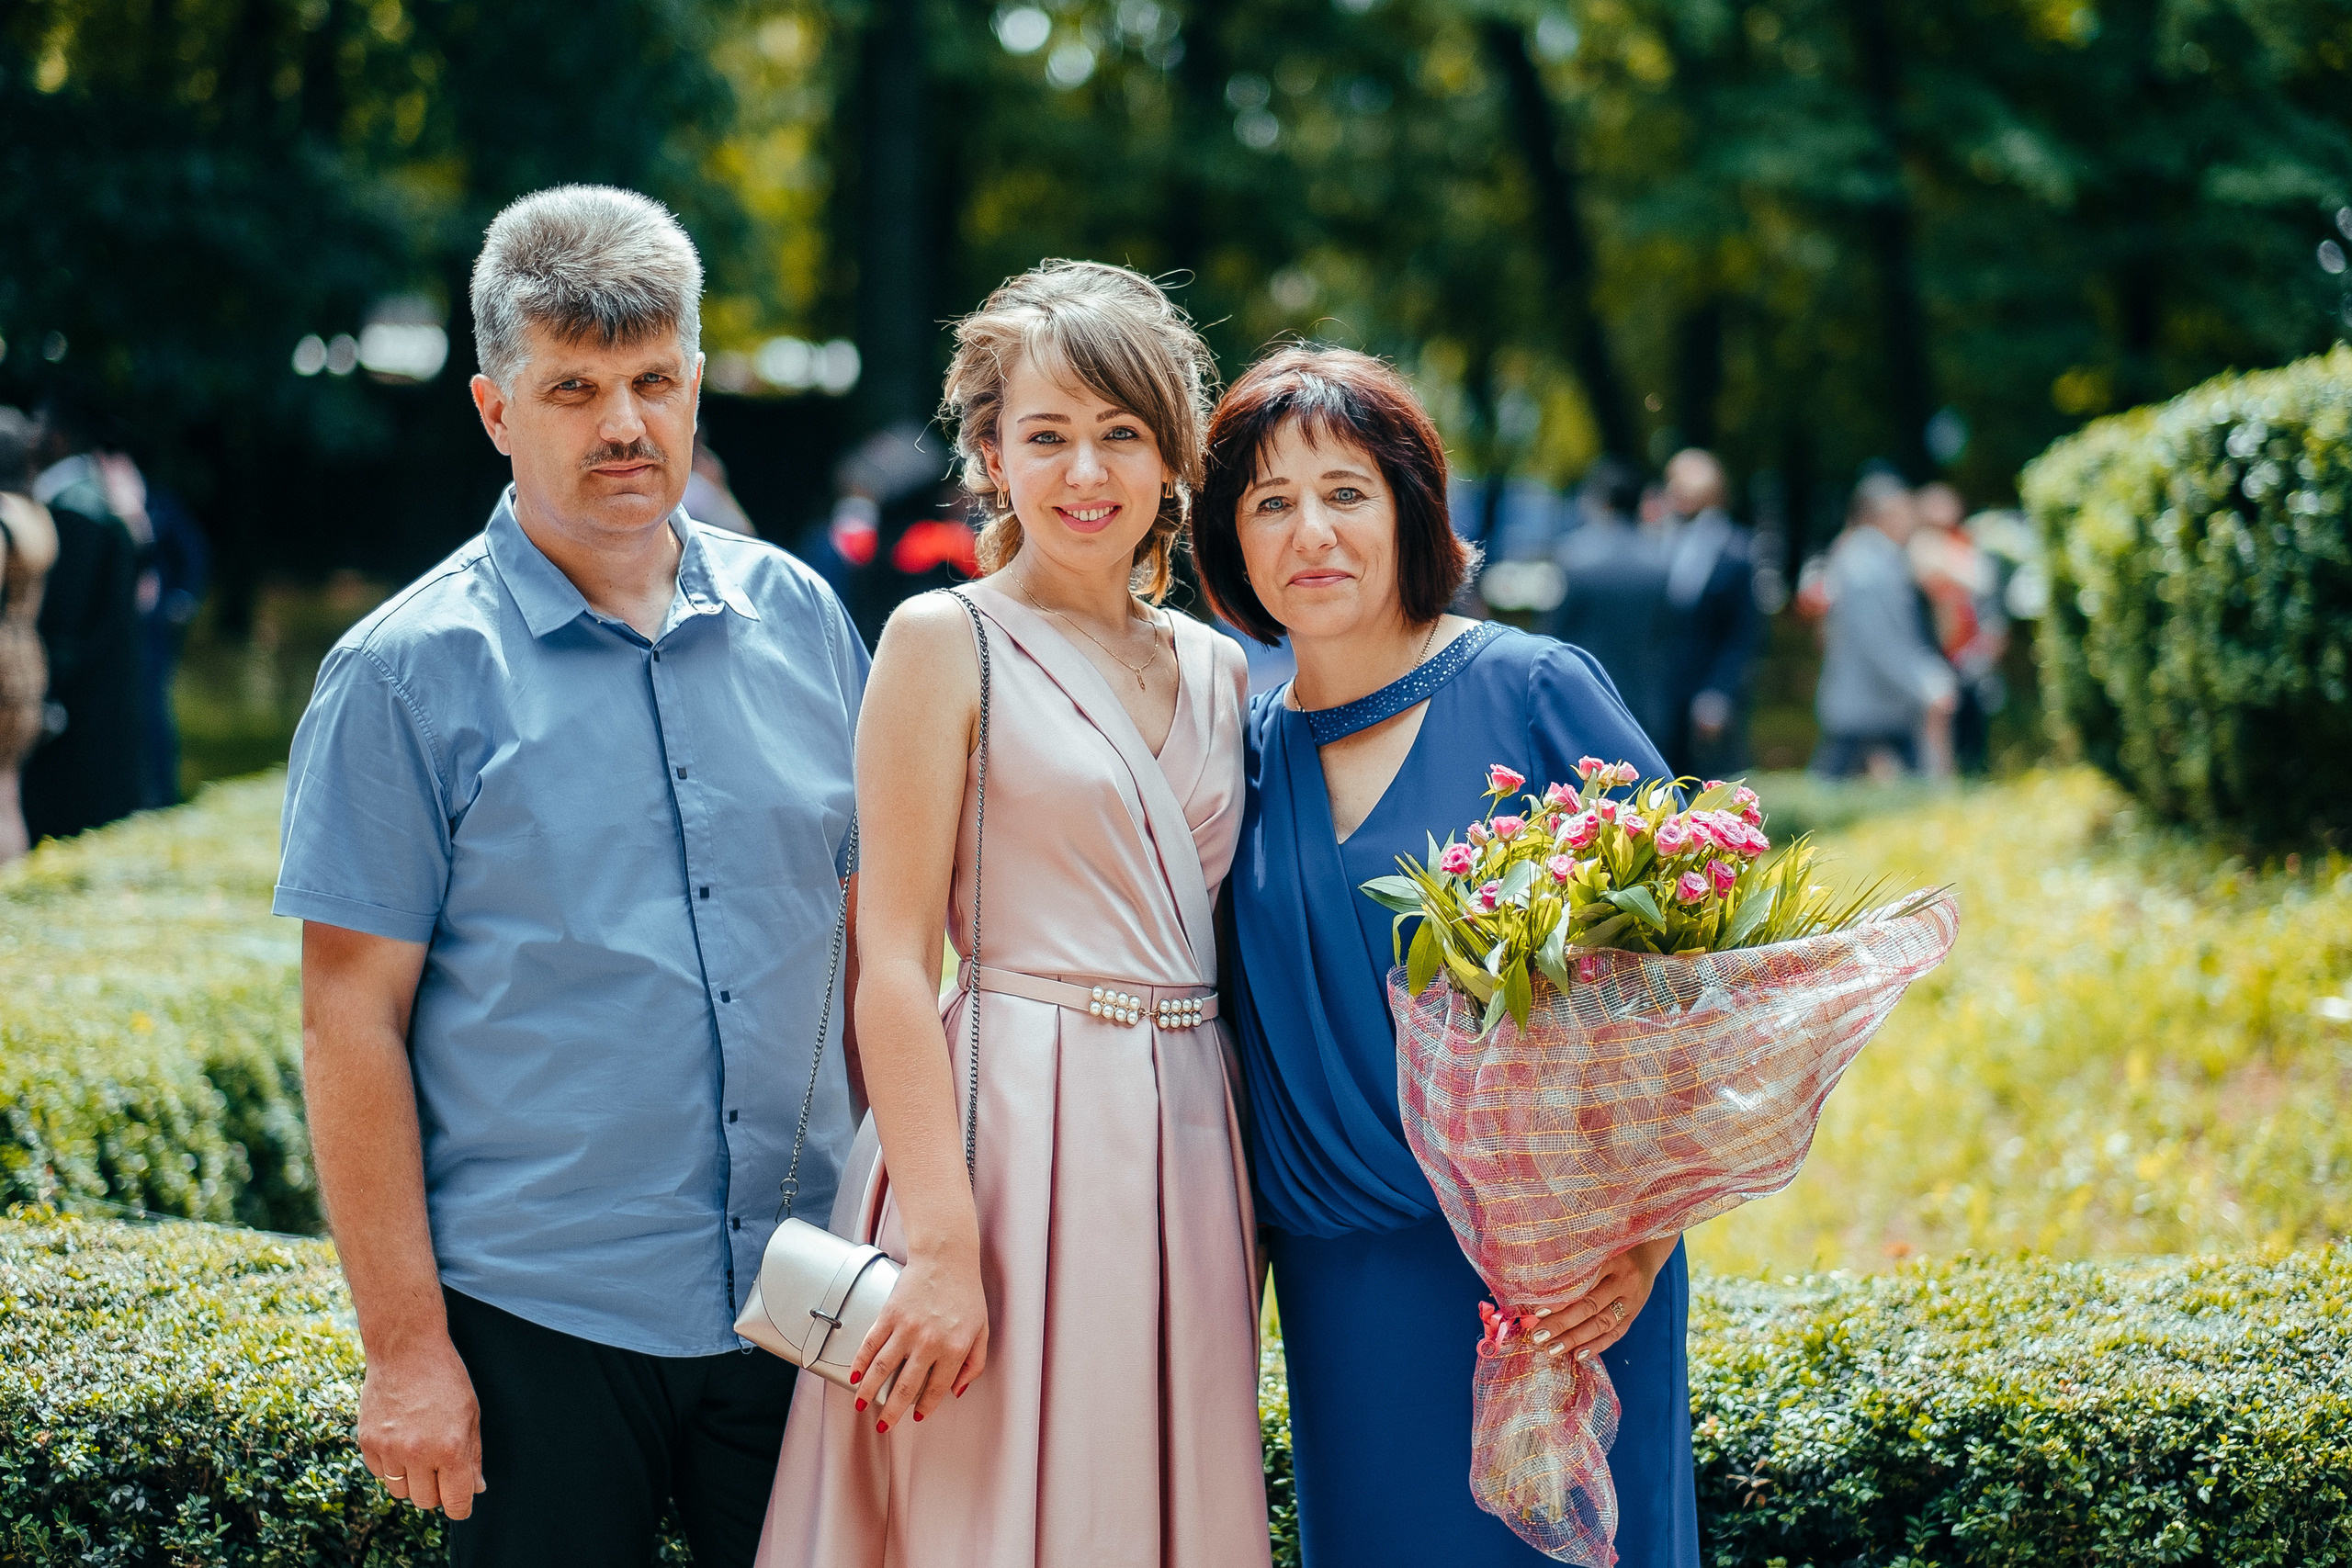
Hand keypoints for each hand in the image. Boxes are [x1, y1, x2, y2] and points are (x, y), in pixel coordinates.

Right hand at [356, 1334, 485, 1518]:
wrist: (406, 1349)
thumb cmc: (446, 1378)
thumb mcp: (471, 1414)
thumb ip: (473, 1455)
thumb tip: (476, 1488)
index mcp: (450, 1448)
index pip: (456, 1502)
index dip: (461, 1507)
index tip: (460, 1504)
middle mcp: (418, 1454)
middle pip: (426, 1501)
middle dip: (437, 1491)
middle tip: (441, 1468)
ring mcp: (389, 1449)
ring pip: (400, 1492)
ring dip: (412, 1481)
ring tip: (420, 1451)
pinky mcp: (367, 1443)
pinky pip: (380, 1473)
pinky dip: (391, 1466)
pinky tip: (400, 1439)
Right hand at [851, 1247, 989, 1433]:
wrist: (946, 1257)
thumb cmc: (966, 1293)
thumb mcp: (981, 1331)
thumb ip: (974, 1364)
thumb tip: (957, 1391)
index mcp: (954, 1349)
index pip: (937, 1388)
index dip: (926, 1406)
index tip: (918, 1415)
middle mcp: (929, 1342)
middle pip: (905, 1387)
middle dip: (892, 1411)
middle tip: (884, 1424)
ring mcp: (906, 1328)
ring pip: (881, 1369)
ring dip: (869, 1391)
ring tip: (861, 1404)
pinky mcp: (889, 1314)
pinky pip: (870, 1344)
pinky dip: (860, 1362)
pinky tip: (855, 1375)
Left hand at [1525, 1237, 1677, 1363]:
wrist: (1646, 1250)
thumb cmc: (1610, 1248)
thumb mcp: (1596, 1247)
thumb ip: (1575, 1264)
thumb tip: (1539, 1288)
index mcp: (1611, 1258)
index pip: (1583, 1282)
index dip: (1561, 1298)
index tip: (1538, 1311)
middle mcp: (1624, 1280)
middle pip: (1591, 1305)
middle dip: (1563, 1324)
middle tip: (1539, 1337)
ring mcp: (1632, 1300)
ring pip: (1603, 1323)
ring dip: (1576, 1339)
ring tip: (1553, 1349)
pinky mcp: (1634, 1313)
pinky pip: (1616, 1333)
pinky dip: (1597, 1345)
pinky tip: (1578, 1355)